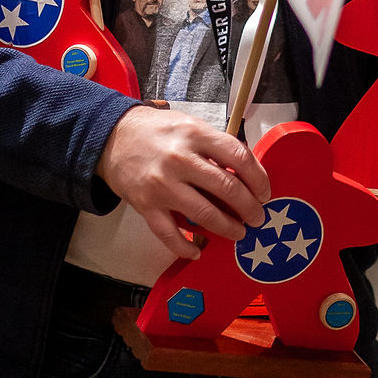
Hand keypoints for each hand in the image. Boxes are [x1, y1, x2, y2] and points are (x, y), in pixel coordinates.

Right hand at [96, 105, 270, 259]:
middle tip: (258, 217)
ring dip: (227, 228)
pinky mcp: (146, 205)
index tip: (265, 192)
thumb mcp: (189, 126)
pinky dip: (185, 248)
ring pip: (204, 214)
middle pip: (226, 188)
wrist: (112, 137)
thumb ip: (214, 146)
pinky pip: (169, 234)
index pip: (238, 157)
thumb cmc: (157, 130)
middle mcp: (180, 159)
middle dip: (249, 207)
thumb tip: (246, 172)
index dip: (257, 178)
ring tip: (239, 233)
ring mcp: (162, 184)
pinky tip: (197, 251)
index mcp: (195, 134)